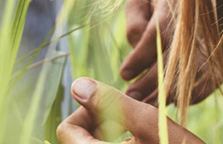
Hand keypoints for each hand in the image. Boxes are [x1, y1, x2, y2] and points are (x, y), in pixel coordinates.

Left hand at [59, 77, 206, 143]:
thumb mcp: (156, 127)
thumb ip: (115, 104)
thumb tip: (78, 83)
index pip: (66, 130)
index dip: (88, 112)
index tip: (117, 108)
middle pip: (78, 140)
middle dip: (101, 124)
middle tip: (133, 119)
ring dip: (111, 137)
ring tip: (143, 134)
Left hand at [119, 0, 222, 105]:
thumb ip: (135, 19)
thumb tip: (134, 45)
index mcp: (173, 12)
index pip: (153, 38)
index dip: (138, 59)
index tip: (124, 74)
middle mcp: (193, 31)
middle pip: (169, 64)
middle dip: (148, 85)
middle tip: (130, 97)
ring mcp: (210, 47)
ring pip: (188, 78)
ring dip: (166, 96)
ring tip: (148, 106)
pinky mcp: (222, 61)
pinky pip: (207, 85)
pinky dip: (191, 96)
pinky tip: (173, 101)